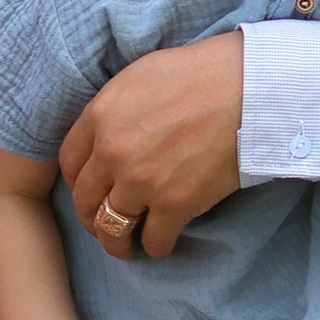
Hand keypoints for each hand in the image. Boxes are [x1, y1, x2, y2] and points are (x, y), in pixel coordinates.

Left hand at [57, 31, 242, 259]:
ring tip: (126, 246)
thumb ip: (116, 108)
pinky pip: (153, 239)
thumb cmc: (203, 73)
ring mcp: (142, 181)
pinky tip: (161, 242)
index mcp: (101, 116)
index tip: (90, 189)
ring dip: (117, 242)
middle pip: (85, 200)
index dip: (78, 181)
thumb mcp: (141, 76)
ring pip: (112, 227)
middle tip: (103, 223)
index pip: (69, 162)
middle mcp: (112, 152)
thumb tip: (111, 129)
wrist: (251, 89)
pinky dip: (156, 246)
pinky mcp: (175, 204)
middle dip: (91, 216)